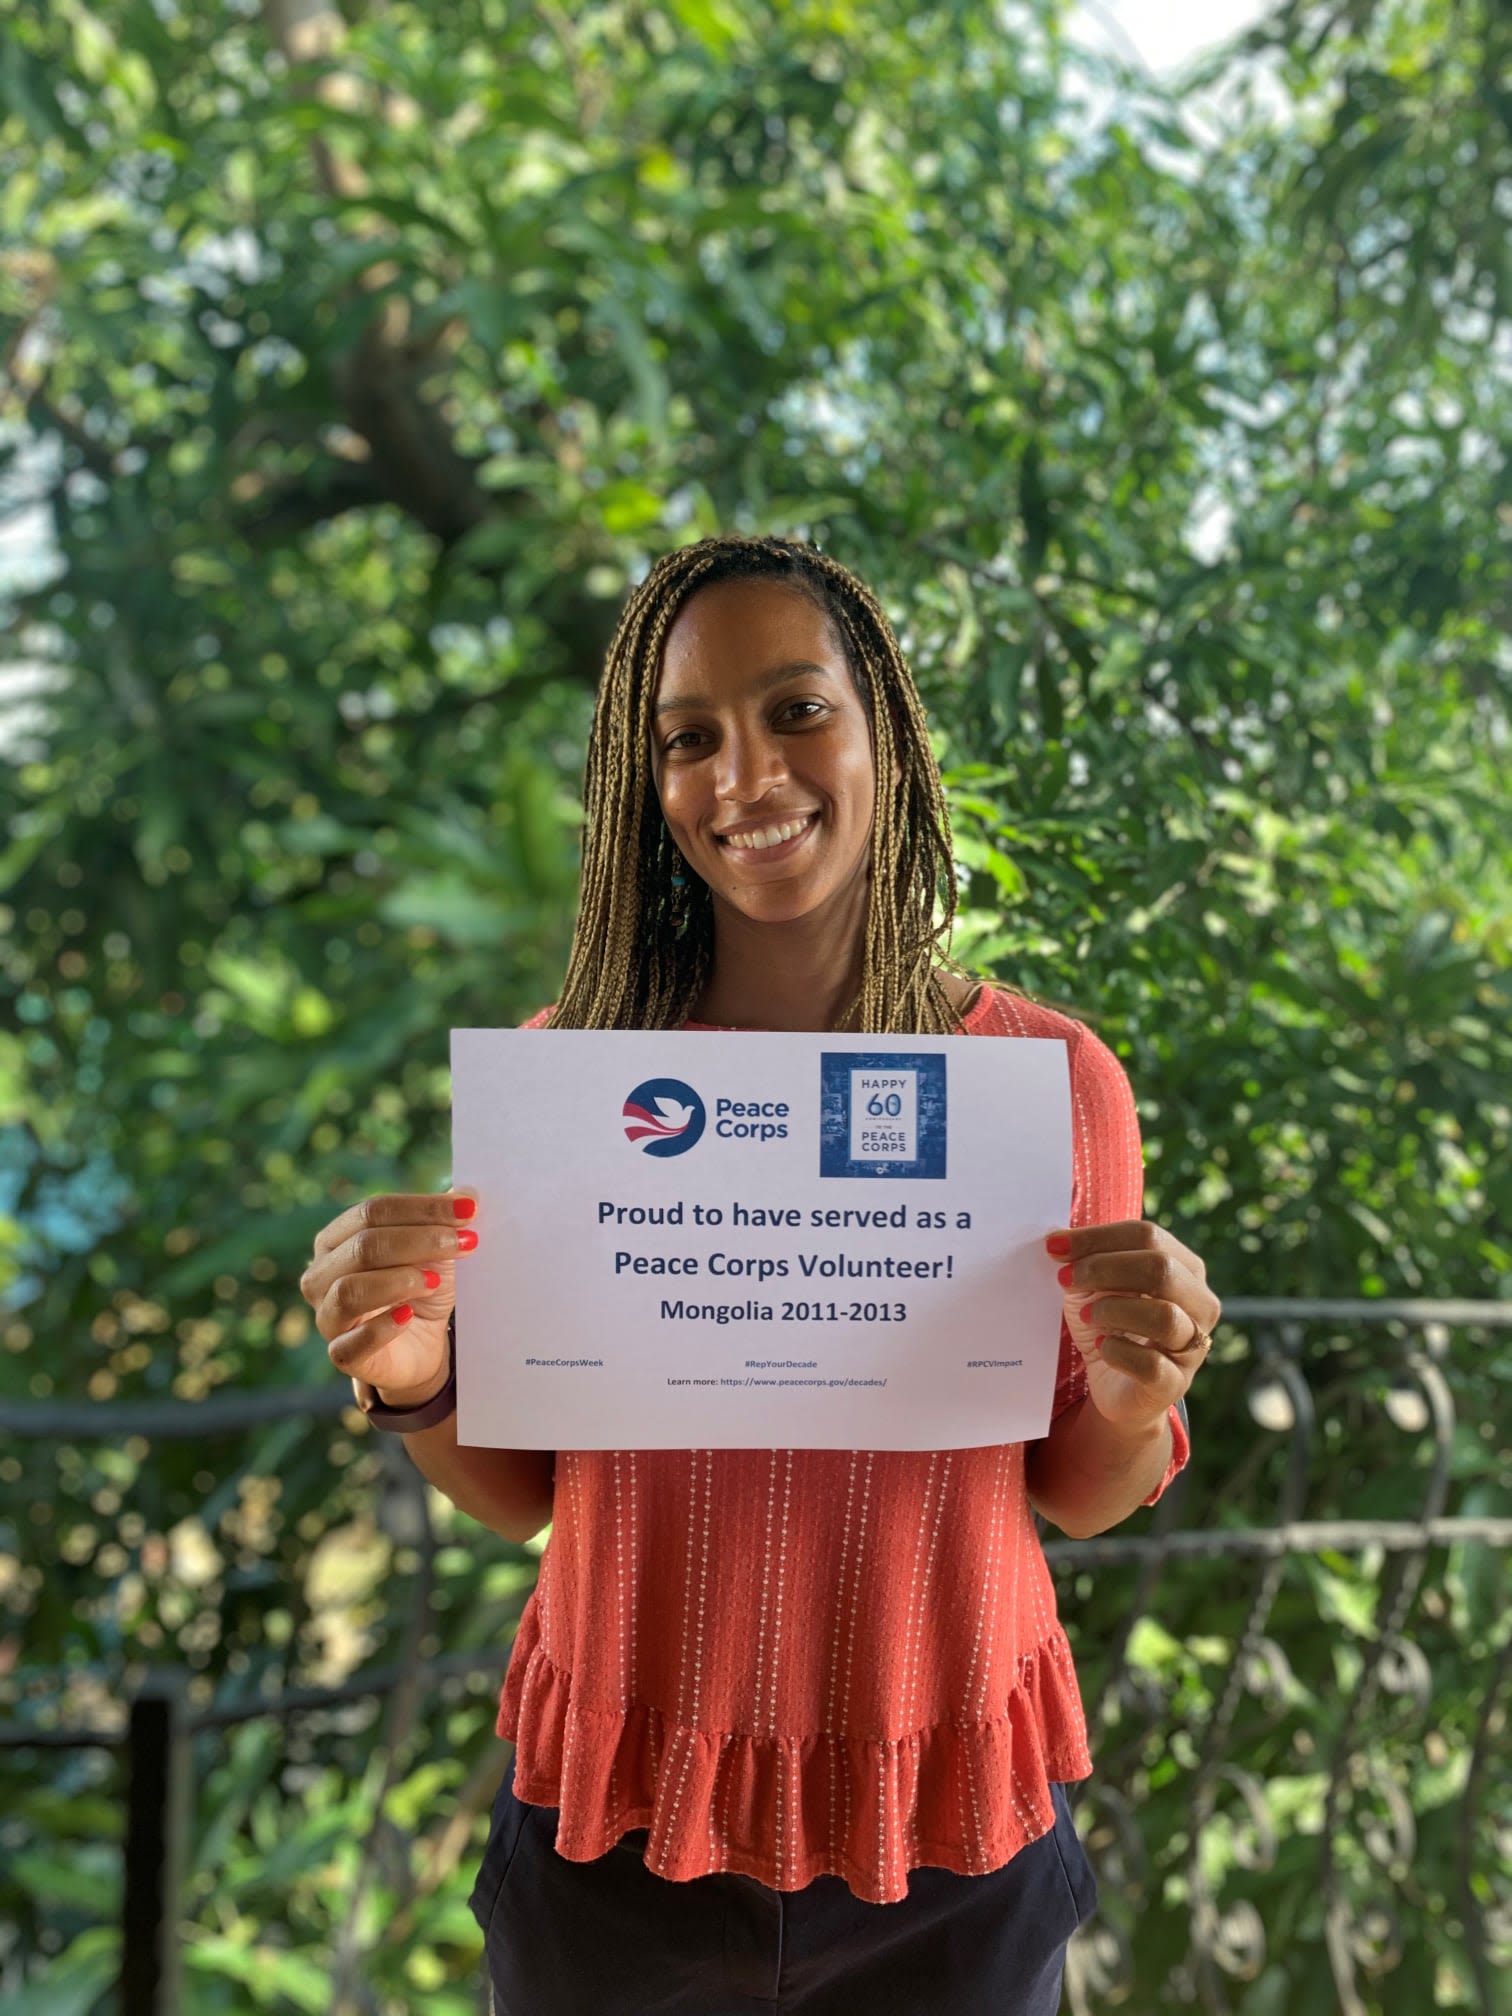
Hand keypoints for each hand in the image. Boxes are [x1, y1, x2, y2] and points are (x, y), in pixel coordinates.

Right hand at [299, 1191, 478, 1405]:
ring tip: (435, 1282)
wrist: (421, 1346)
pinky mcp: (341, 1355)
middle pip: (363, 1246)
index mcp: (337, 1239)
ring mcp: (327, 1316)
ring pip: (349, 1290)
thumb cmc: (420, 1290)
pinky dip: (382, 1328)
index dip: (422, 1208)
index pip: (373, 1211)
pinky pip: (352, 1342)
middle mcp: (321, 1275)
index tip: (469, 1209)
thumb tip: (468, 1194)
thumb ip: (445, 1221)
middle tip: (464, 1243)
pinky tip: (409, 1316)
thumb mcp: (436, 1252)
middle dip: (420, 1241)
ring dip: (399, 1281)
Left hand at [1046, 1220, 1218, 1432]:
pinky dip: (1118, 1351)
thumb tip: (1058, 1242)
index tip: (1055, 1247)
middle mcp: (1200, 1304)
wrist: (1115, 1385)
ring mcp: (1192, 1347)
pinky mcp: (1174, 1384)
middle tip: (1066, 1279)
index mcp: (1186, 1268)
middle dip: (1104, 1269)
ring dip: (1113, 1310)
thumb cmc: (1110, 1326)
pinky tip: (1102, 1347)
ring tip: (1086, 1315)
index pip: (1148, 1235)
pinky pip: (1151, 1365)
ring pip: (1164, 1317)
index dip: (1098, 1237)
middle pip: (1162, 1269)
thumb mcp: (1096, 1287)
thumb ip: (1086, 1260)